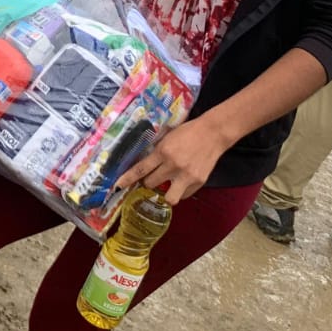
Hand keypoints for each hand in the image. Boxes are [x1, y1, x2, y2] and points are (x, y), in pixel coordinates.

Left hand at [114, 117, 232, 205]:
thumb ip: (157, 152)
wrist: (213, 133)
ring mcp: (186, 176)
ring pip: (169, 198)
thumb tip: (145, 166)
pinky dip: (181, 191)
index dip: (128, 179)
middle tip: (152, 177)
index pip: (141, 169)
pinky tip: (182, 182)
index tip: (118, 186)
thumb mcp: (168, 138)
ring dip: (165, 193)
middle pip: (151, 184)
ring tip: (167, 185)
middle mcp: (173, 165)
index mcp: (163, 151)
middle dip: (148, 182)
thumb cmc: (188, 132)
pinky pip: (184, 195)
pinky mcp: (198, 182)